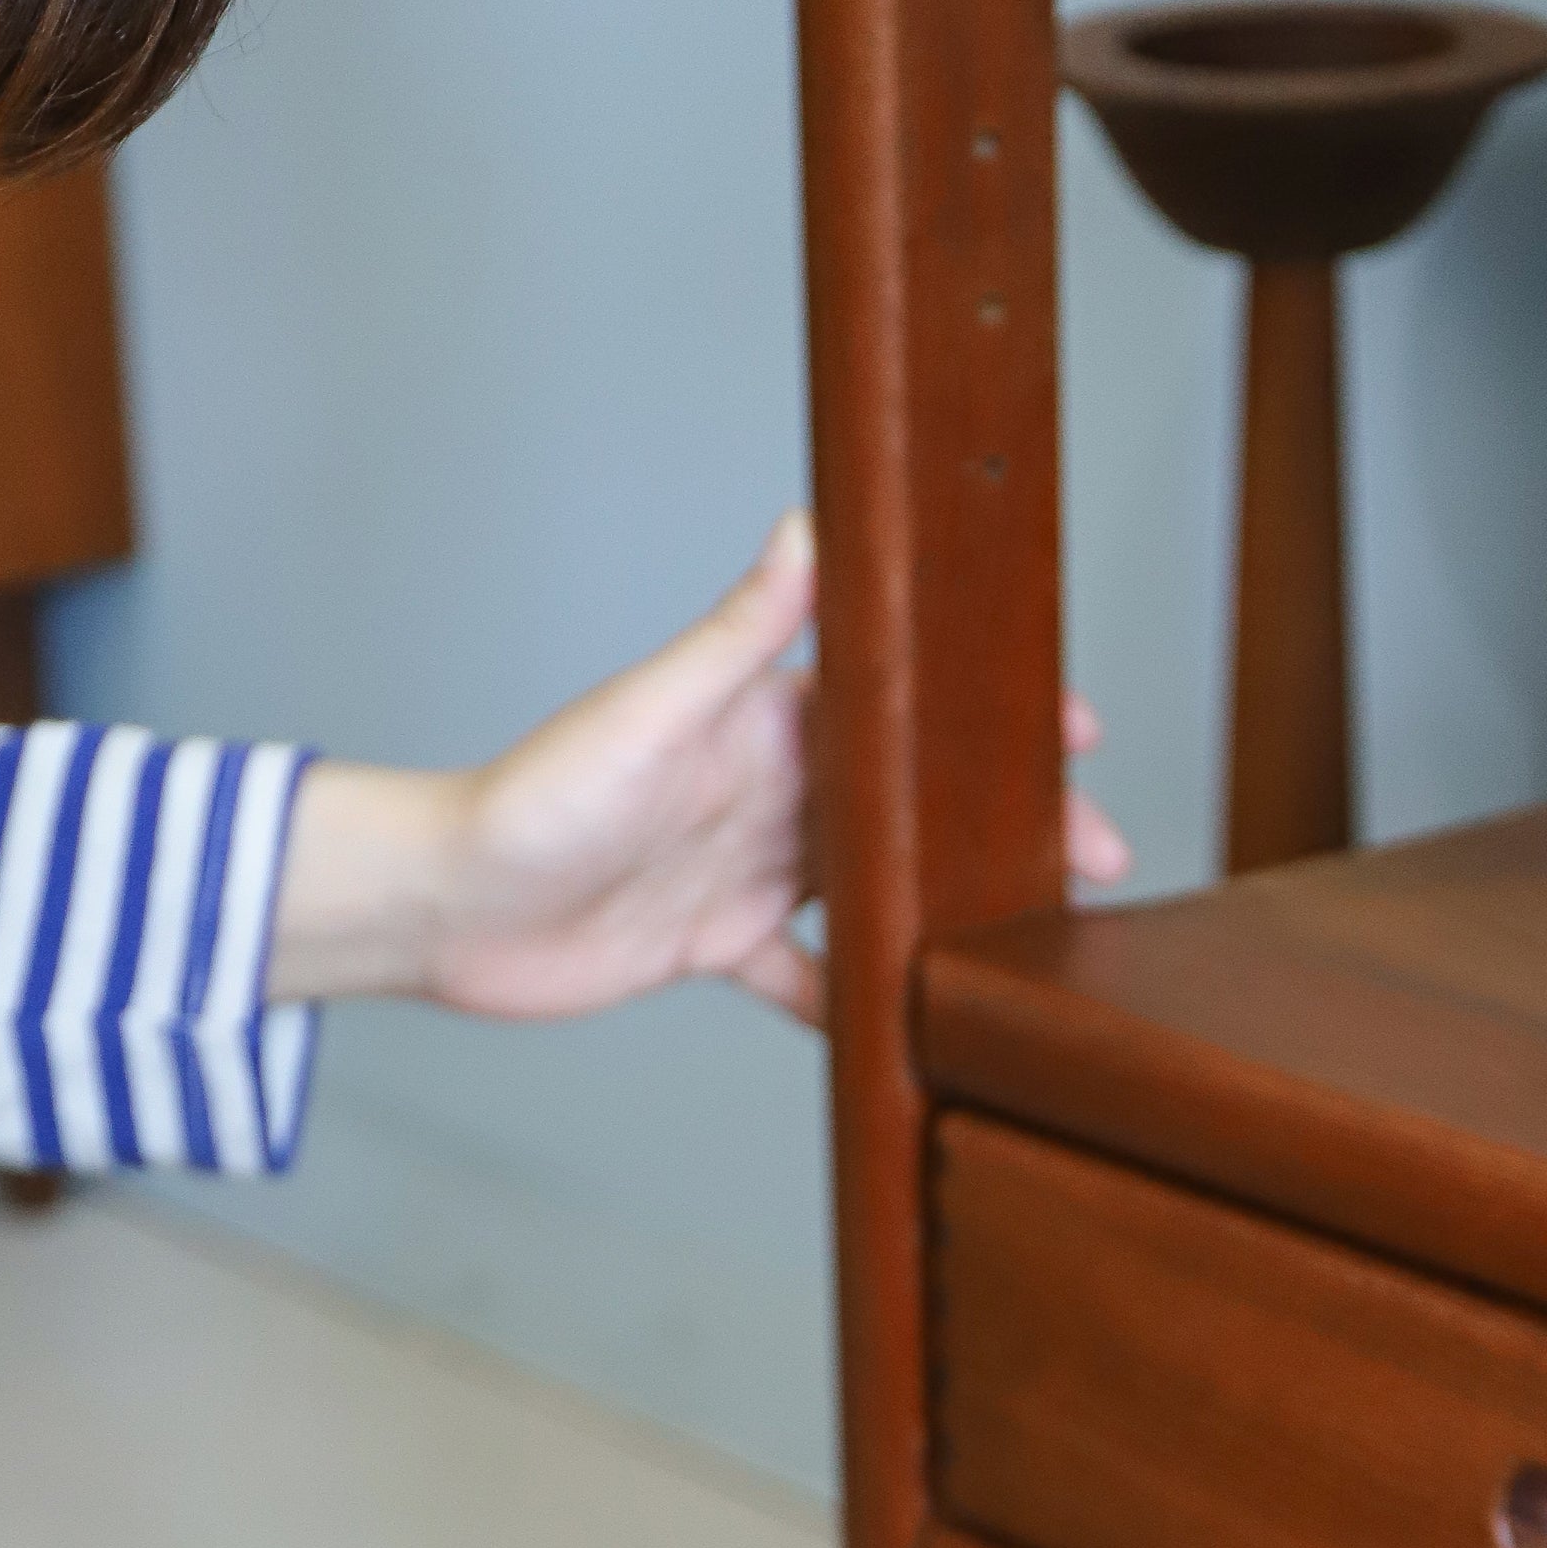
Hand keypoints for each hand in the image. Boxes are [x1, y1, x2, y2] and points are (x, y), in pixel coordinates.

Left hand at [267, 511, 1130, 1030]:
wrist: (450, 905)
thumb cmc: (537, 799)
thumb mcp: (653, 711)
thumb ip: (740, 633)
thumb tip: (810, 526)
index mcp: (763, 722)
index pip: (900, 706)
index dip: (988, 716)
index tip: (1074, 730)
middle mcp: (766, 789)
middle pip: (912, 802)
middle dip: (1006, 825)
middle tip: (1095, 860)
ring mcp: (745, 868)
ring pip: (876, 881)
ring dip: (951, 902)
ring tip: (1031, 933)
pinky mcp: (714, 943)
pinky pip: (803, 973)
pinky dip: (852, 996)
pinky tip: (906, 1020)